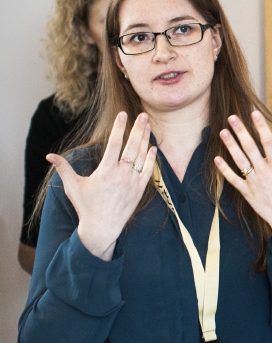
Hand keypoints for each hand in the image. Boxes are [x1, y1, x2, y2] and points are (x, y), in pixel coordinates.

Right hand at [47, 112, 157, 260]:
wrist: (102, 228)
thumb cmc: (86, 206)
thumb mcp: (73, 186)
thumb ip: (63, 168)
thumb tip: (49, 156)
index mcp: (105, 171)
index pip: (114, 144)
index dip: (119, 128)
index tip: (123, 114)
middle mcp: (121, 175)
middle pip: (132, 146)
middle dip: (137, 129)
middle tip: (142, 115)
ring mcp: (132, 182)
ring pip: (142, 156)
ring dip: (145, 140)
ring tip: (148, 125)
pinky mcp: (139, 190)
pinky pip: (148, 171)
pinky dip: (151, 158)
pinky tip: (153, 147)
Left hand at [215, 111, 271, 254]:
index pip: (268, 142)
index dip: (261, 126)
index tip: (255, 114)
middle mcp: (265, 172)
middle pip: (250, 148)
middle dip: (240, 131)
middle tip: (232, 118)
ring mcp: (254, 183)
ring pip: (239, 161)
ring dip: (230, 146)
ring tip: (222, 132)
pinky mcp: (247, 193)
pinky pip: (233, 179)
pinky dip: (224, 169)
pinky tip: (217, 158)